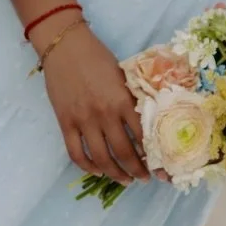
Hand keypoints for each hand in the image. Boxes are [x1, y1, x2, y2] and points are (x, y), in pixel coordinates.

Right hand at [37, 21, 150, 184]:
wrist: (65, 45)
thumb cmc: (98, 58)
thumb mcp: (123, 78)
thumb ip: (132, 101)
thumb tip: (148, 126)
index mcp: (123, 101)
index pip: (143, 136)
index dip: (154, 155)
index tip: (161, 165)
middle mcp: (104, 114)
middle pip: (124, 153)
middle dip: (137, 170)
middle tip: (144, 178)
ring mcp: (83, 120)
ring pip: (101, 158)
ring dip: (115, 174)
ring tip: (125, 180)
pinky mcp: (65, 122)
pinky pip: (76, 153)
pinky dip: (88, 166)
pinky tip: (98, 170)